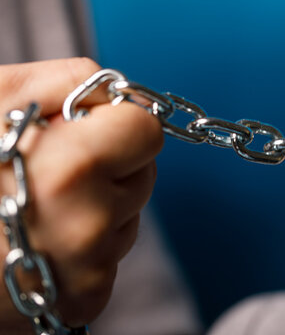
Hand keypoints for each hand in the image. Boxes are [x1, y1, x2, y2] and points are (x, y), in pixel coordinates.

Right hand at [0, 58, 163, 328]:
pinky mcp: (85, 301)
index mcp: (69, 171)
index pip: (147, 129)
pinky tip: (41, 237)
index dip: (117, 121)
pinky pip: (113, 251)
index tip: (88, 126)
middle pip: (146, 172)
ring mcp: (88, 273)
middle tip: (54, 167)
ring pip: (131, 213)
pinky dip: (88, 241)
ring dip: (99, 203)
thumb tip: (123, 94)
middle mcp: (88, 229)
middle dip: (111, 162)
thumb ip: (68, 80)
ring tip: (41, 205)